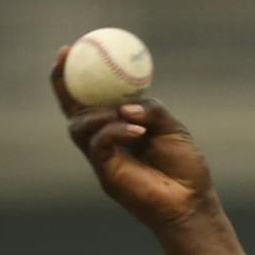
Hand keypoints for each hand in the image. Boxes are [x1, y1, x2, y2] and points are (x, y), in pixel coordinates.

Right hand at [51, 45, 215, 229]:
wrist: (192, 204)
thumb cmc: (185, 168)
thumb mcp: (172, 128)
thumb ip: (152, 109)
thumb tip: (125, 106)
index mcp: (118, 126)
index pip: (89, 99)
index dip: (74, 76)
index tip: (70, 49)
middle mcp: (104, 141)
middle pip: (72, 111)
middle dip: (63, 84)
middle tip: (67, 59)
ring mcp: (102, 158)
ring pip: (80, 127)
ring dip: (98, 113)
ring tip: (124, 113)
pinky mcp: (106, 174)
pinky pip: (99, 144)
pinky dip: (114, 131)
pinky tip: (136, 130)